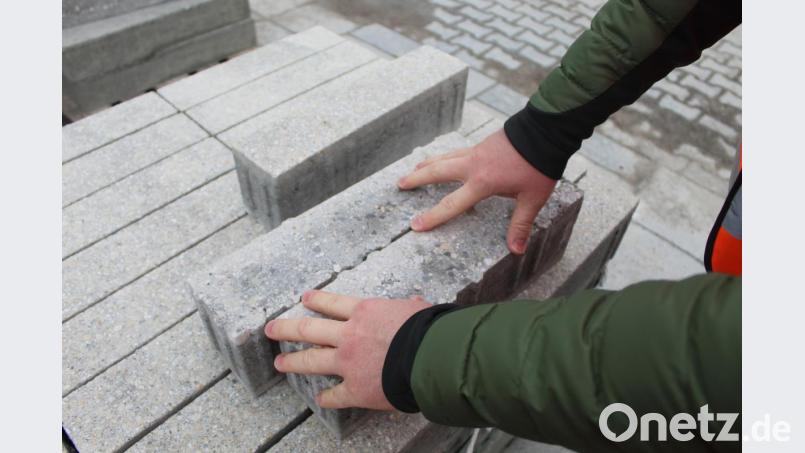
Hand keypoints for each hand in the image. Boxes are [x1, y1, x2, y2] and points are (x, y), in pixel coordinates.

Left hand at [265, 290, 430, 409]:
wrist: (430, 357)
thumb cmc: (428, 329)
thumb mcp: (416, 309)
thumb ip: (409, 307)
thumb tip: (415, 302)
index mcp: (364, 312)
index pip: (333, 303)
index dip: (317, 300)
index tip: (305, 298)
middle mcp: (349, 335)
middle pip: (309, 328)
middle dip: (286, 328)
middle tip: (271, 329)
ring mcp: (348, 363)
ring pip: (312, 360)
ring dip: (293, 361)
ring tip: (280, 363)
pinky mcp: (355, 389)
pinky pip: (335, 396)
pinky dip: (326, 399)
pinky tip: (320, 400)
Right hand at [398, 129, 556, 254]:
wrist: (545, 130)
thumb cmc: (539, 165)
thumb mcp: (533, 198)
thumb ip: (521, 224)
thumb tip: (516, 250)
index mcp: (482, 182)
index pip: (452, 204)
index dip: (433, 217)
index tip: (415, 225)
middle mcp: (473, 166)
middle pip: (436, 172)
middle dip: (416, 179)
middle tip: (400, 184)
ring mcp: (476, 152)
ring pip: (444, 158)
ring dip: (427, 164)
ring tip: (414, 168)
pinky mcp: (482, 144)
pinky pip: (456, 152)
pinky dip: (445, 156)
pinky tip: (444, 158)